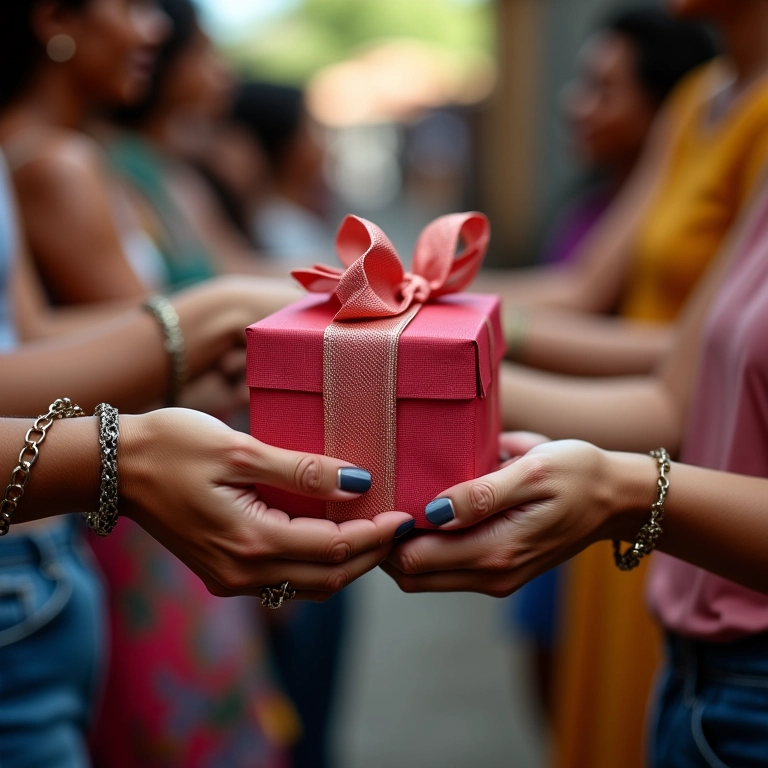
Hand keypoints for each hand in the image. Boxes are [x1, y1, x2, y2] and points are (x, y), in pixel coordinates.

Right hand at [120, 408, 413, 601]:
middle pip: (326, 577)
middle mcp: (242, 572)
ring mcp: (230, 578)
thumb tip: (359, 481)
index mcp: (249, 541)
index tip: (404, 515)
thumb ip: (302, 471)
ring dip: (346, 562)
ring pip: (307, 583)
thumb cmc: (174, 446)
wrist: (114, 467)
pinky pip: (284, 577)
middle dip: (369, 555)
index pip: (332, 548)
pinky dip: (316, 561)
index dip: (374, 534)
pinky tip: (332, 533)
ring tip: (376, 531)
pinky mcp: (224, 572)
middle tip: (401, 527)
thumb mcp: (241, 450)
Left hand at [383, 436, 653, 596]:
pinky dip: (426, 547)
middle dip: (386, 547)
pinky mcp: (499, 570)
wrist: (617, 499)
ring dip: (404, 548)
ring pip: (425, 576)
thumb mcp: (533, 471)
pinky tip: (423, 513)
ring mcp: (495, 577)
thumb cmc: (577, 475)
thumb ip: (481, 494)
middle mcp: (491, 575)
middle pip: (411, 576)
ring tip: (394, 504)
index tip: (378, 500)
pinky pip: (446, 568)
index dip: (387, 536)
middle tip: (377, 502)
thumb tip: (432, 511)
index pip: (413, 560)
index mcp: (496, 552)